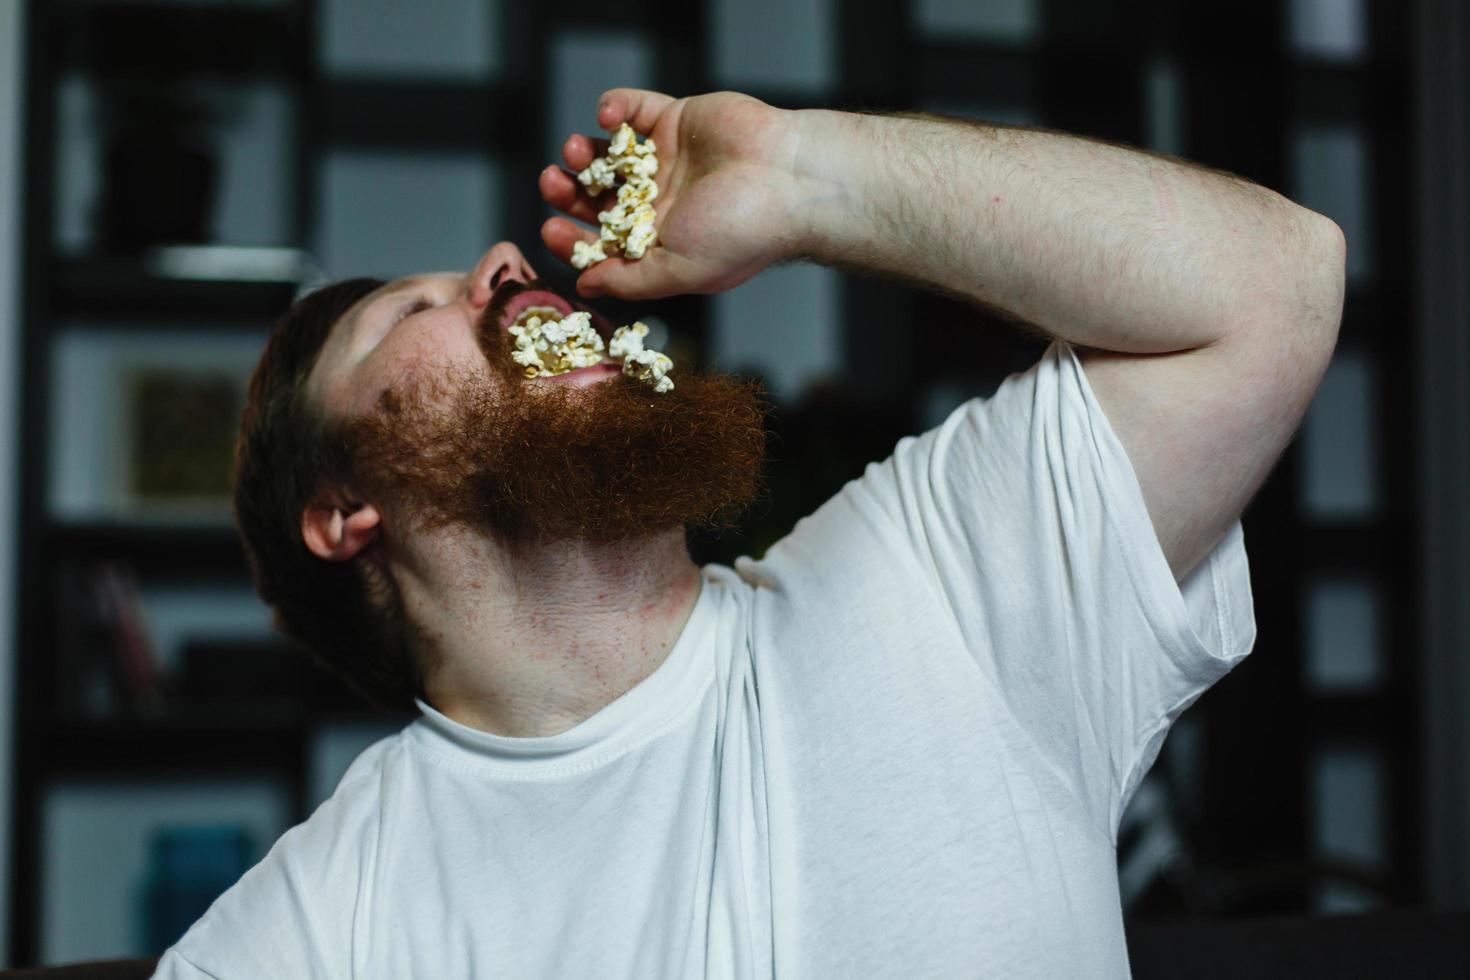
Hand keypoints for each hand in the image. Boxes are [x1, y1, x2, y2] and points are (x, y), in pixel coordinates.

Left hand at [539, 88, 802, 299]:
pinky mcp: (677, 119)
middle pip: (598, 198)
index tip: (549, 229)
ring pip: (608, 154)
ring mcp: (667, 160)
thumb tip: (583, 287)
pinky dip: (613, 108)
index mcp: (660, 243)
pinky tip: (607, 116)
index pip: (602, 243)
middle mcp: (660, 203)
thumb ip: (629, 279)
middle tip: (551, 182)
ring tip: (576, 150)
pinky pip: (633, 109)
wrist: (790, 179)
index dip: (571, 238)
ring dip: (584, 153)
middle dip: (568, 192)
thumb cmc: (741, 234)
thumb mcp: (678, 270)